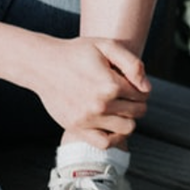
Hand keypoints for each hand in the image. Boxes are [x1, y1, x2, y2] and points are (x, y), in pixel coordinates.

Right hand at [27, 36, 150, 147]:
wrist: (43, 64)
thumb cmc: (77, 52)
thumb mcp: (106, 46)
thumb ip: (132, 64)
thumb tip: (146, 88)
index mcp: (111, 84)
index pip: (143, 94)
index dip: (141, 88)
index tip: (132, 83)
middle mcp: (100, 105)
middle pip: (138, 112)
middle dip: (137, 103)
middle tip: (127, 95)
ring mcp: (88, 119)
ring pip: (127, 128)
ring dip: (129, 119)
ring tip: (120, 109)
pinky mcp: (76, 128)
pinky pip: (104, 143)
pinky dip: (114, 138)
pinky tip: (112, 125)